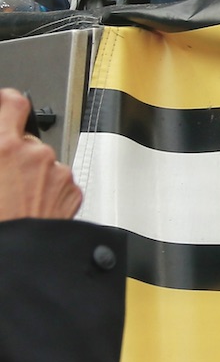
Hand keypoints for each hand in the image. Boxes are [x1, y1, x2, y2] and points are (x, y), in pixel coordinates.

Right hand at [0, 88, 81, 221]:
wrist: (18, 260)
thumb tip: (0, 149)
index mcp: (3, 148)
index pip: (12, 103)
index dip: (7, 101)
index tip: (4, 103)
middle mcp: (35, 154)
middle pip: (24, 141)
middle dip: (13, 155)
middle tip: (1, 180)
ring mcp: (57, 172)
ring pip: (41, 164)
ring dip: (29, 176)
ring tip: (13, 203)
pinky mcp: (72, 191)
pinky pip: (57, 183)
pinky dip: (46, 192)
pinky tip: (30, 210)